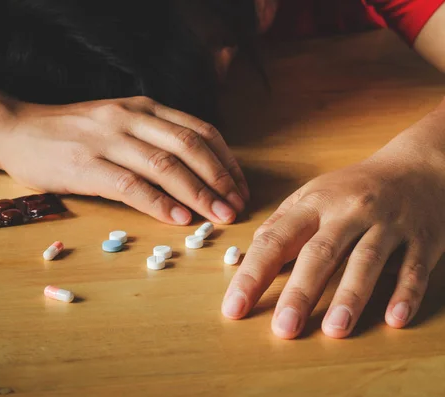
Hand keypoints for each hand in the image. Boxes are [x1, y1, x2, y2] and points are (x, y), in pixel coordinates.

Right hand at [0, 96, 248, 224]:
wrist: (16, 129)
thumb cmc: (70, 132)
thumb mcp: (117, 120)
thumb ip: (151, 136)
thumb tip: (194, 172)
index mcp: (143, 106)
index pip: (199, 130)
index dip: (226, 160)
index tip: (240, 187)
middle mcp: (130, 117)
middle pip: (189, 146)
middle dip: (220, 178)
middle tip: (237, 206)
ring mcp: (107, 139)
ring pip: (165, 165)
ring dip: (198, 193)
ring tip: (218, 216)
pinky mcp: (86, 165)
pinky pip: (131, 185)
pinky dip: (159, 203)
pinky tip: (178, 218)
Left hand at [221, 137, 444, 337]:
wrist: (417, 167)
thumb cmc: (355, 188)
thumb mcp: (312, 194)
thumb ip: (281, 222)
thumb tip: (252, 252)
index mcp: (315, 204)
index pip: (276, 240)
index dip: (253, 275)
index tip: (234, 307)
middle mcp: (349, 213)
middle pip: (321, 253)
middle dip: (300, 292)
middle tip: (283, 328)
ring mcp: (387, 225)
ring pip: (367, 261)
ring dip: (350, 297)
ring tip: (334, 330)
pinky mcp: (421, 239)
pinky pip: (413, 268)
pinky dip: (405, 294)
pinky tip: (393, 319)